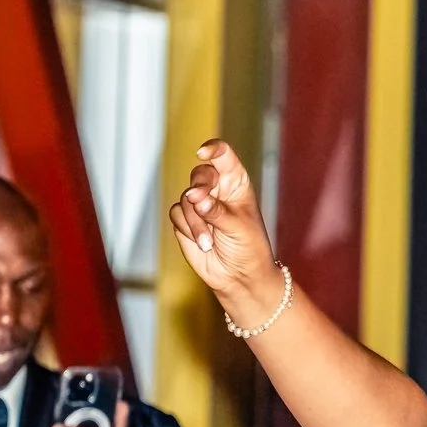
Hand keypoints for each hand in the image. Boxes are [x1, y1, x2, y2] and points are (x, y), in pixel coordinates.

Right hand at [169, 140, 284, 329]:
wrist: (238, 277)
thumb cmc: (249, 248)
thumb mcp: (238, 227)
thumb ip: (216, 211)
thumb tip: (196, 198)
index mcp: (236, 182)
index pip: (223, 156)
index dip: (213, 149)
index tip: (203, 153)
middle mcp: (217, 189)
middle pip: (199, 174)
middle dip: (198, 188)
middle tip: (199, 201)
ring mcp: (199, 204)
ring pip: (185, 198)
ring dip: (195, 220)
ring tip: (209, 241)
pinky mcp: (185, 220)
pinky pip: (176, 214)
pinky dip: (187, 228)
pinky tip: (202, 243)